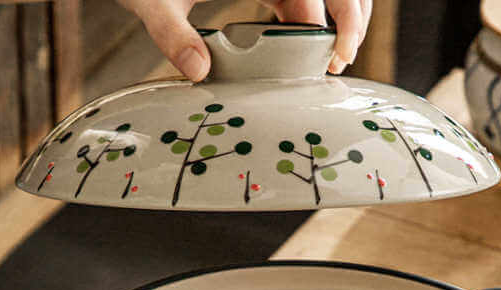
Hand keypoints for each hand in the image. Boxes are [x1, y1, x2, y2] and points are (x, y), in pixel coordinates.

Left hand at [118, 0, 371, 80]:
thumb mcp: (151, 0)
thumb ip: (172, 33)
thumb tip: (198, 71)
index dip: (326, 18)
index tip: (328, 55)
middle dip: (349, 18)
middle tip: (339, 61)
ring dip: (345, 15)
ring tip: (338, 56)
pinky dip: (324, 16)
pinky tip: (319, 45)